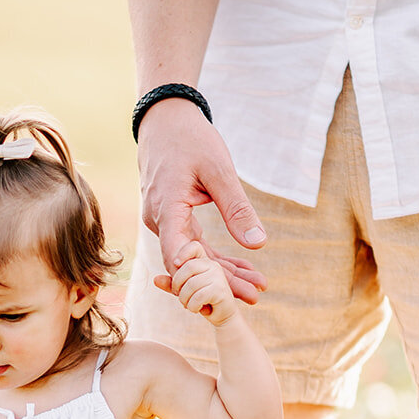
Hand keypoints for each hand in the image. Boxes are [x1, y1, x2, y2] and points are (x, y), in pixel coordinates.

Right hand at [139, 98, 266, 302]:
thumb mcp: (219, 170)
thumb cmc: (190, 140)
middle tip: (255, 296)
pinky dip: (216, 258)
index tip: (220, 295)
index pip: (177, 254)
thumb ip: (237, 208)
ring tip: (256, 286)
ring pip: (194, 258)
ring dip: (223, 273)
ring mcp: (164, 223)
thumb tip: (259, 243)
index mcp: (166, 208)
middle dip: (223, 282)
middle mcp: (159, 221)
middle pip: (190, 263)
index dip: (197, 277)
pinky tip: (241, 268)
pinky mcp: (173, 221)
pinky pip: (194, 246)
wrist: (165, 122)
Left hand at [154, 242, 236, 324]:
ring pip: (191, 285)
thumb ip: (171, 285)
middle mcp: (213, 266)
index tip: (175, 264)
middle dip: (177, 285)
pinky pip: (198, 297)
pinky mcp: (220, 290)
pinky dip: (193, 306)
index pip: (194, 247)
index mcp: (205, 263)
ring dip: (185, 299)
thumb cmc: (203, 301)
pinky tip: (197, 309)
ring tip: (189, 305)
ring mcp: (218, 277)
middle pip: (187, 268)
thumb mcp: (184, 291)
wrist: (223, 316)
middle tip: (179, 296)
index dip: (183, 252)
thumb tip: (155, 280)